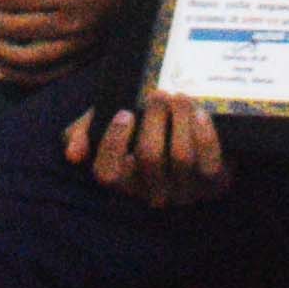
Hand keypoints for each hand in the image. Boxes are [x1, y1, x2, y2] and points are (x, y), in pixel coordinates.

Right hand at [63, 92, 233, 208]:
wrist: (194, 125)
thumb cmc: (146, 124)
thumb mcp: (111, 121)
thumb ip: (86, 131)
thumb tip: (73, 154)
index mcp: (125, 180)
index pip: (108, 173)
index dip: (114, 143)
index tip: (125, 113)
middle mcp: (152, 193)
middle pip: (149, 157)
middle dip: (154, 119)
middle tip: (158, 94)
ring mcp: (185, 191)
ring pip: (180, 156)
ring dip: (180, 119)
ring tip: (179, 96)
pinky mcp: (215, 184)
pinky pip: (208, 162)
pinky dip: (204, 134)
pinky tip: (200, 112)